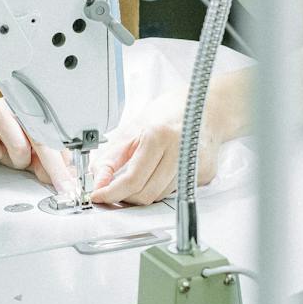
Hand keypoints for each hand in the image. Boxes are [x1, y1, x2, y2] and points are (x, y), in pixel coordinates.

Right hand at [0, 98, 69, 184]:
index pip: (54, 135)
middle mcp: (16, 104)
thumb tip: (62, 175)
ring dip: (15, 160)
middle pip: (41, 139)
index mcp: (31, 109)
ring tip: (7, 154)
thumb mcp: (24, 154)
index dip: (64, 160)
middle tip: (61, 185)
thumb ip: (42, 163)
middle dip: (53, 167)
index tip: (69, 180)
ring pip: (19, 146)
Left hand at [90, 98, 221, 207]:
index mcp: (159, 136)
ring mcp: (195, 164)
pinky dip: (161, 187)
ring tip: (141, 173)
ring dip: (143, 191)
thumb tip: (97, 183)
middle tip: (115, 188)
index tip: (98, 196)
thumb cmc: (166, 115)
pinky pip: (174, 192)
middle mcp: (180, 151)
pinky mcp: (205, 174)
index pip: (132, 179)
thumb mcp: (130, 130)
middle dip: (125, 195)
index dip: (111, 192)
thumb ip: (111, 159)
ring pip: (159, 196)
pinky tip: (161, 169)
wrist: (203, 107)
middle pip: (146, 193)